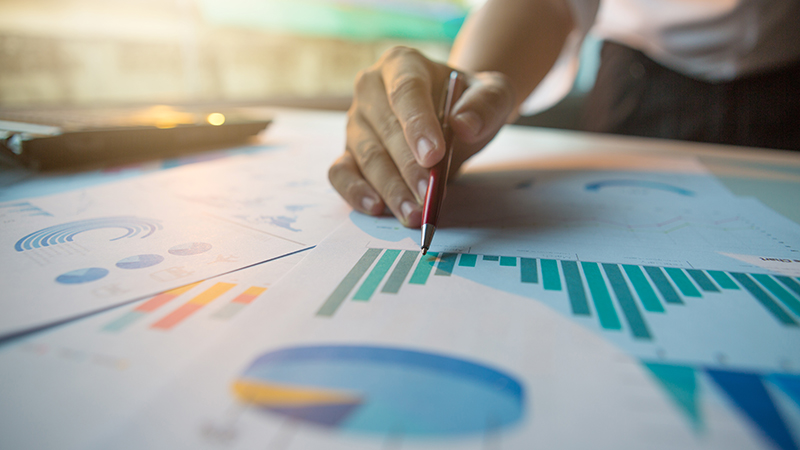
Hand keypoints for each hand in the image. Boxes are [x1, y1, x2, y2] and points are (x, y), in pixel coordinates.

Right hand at [329, 46, 515, 226]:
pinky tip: (376, 207)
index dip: (417, 124)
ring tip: (413, 213)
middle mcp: (371, 89)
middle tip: (429, 195)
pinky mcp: (349, 151)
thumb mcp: (493, 94)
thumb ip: (486, 104)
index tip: (433, 155)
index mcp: (402, 64)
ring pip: (367, 156)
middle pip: (385, 129)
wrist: (454, 115)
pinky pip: (341, 172)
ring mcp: (356, 122)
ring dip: (390, 188)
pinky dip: (354, 192)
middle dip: (408, 167)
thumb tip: (464, 125)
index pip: (405, 91)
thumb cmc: (468, 102)